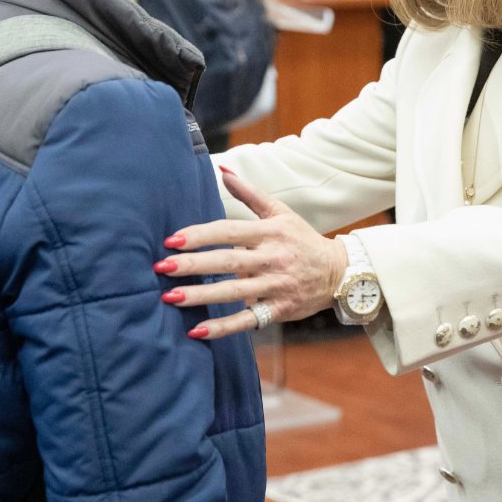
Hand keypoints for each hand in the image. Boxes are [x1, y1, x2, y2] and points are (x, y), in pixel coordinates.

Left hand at [154, 169, 348, 338]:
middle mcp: (272, 258)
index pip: (229, 231)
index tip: (172, 239)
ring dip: (201, 296)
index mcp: (269, 232)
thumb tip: (222, 170)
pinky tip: (197, 331)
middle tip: (162, 267)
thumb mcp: (281, 212)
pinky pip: (247, 320)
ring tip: (171, 297)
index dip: (200, 235)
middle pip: (227, 262)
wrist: (339, 272)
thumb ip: (249, 193)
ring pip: (233, 292)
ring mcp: (276, 285)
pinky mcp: (279, 309)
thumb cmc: (302, 239)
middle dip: (193, 265)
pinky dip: (222, 327)